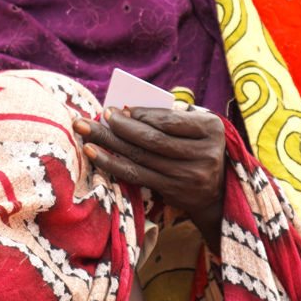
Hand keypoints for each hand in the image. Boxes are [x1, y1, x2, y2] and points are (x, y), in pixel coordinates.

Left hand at [74, 106, 225, 241]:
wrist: (216, 191)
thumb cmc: (196, 146)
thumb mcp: (196, 127)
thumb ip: (169, 116)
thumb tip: (126, 110)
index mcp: (211, 129)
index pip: (169, 120)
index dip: (141, 115)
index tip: (117, 109)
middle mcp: (205, 153)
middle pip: (152, 139)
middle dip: (120, 126)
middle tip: (97, 116)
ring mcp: (190, 175)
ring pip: (140, 157)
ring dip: (108, 142)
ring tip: (84, 130)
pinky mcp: (174, 190)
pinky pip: (135, 175)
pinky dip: (110, 162)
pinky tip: (92, 151)